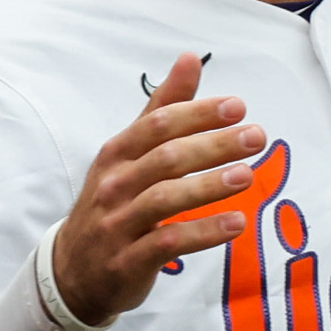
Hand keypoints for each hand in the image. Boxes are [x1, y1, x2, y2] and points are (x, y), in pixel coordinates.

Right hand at [49, 53, 272, 323]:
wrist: (73, 272)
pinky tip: (236, 223)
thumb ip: (162, 108)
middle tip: (256, 136)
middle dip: (212, 145)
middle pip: (165, 158)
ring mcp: (119, 223)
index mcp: (117, 154)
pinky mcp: (128, 260)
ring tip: (247, 176)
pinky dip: (203, 232)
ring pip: (165, 198)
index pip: (158, 124)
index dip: (197, 114)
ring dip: (208, 186)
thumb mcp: (129, 153)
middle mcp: (114, 184)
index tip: (238, 107)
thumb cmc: (112, 203)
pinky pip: (168, 242)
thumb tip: (191, 58)